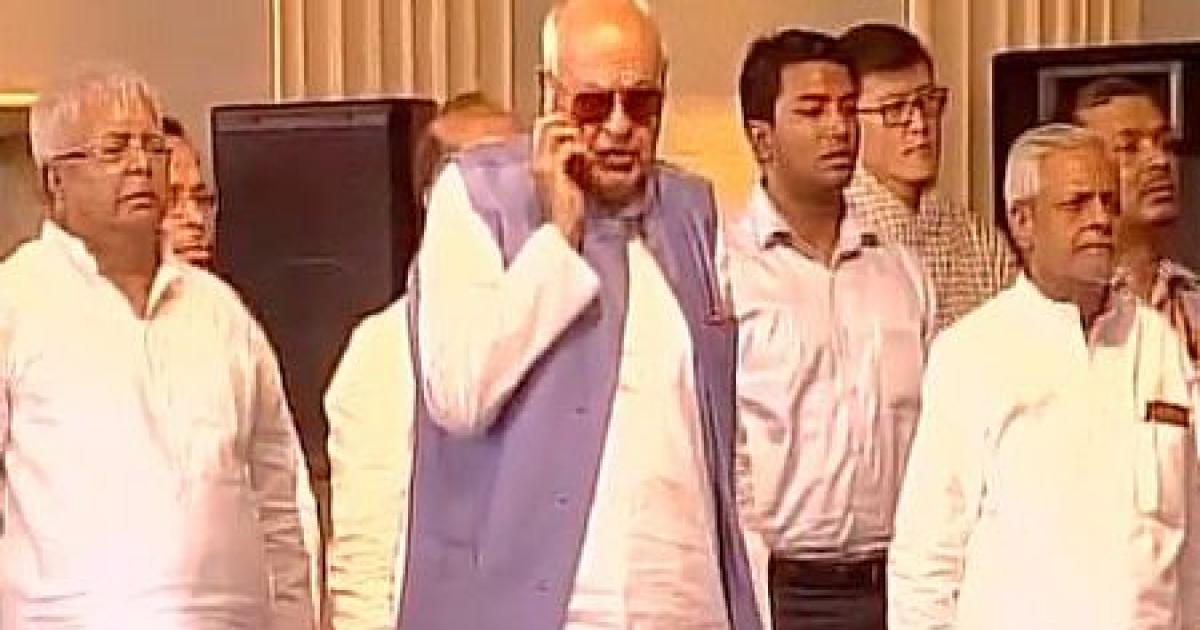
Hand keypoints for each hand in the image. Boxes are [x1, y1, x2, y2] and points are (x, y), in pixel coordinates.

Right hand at [532, 113, 586, 247]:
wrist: (561, 233)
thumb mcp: (568, 182)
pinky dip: (580, 149)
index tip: (576, 128)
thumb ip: (570, 165)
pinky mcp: (554, 173)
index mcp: (539, 164)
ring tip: (584, 148)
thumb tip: (581, 149)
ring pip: (552, 131)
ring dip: (572, 133)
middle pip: (543, 124)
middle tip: (580, 132)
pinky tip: (588, 160)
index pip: (541, 129)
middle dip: (564, 121)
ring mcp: (544, 166)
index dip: (558, 121)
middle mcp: (537, 162)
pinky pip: (567, 148)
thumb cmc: (568, 211)